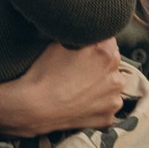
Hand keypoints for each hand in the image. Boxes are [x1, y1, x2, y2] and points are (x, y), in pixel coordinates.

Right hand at [0, 36, 129, 137]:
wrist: (32, 107)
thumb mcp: (61, 41)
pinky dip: (97, 104)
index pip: (108, 39)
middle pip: (112, 63)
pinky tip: (80, 102)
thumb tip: (88, 29)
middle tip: (77, 70)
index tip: (83, 50)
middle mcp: (116, 77)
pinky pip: (106, 106)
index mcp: (107, 53)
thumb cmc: (43, 73)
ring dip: (101, 84)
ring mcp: (113, 100)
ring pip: (111, 85)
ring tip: (78, 88)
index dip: (94, 43)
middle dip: (99, 64)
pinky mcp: (107, 118)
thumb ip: (82, 34)